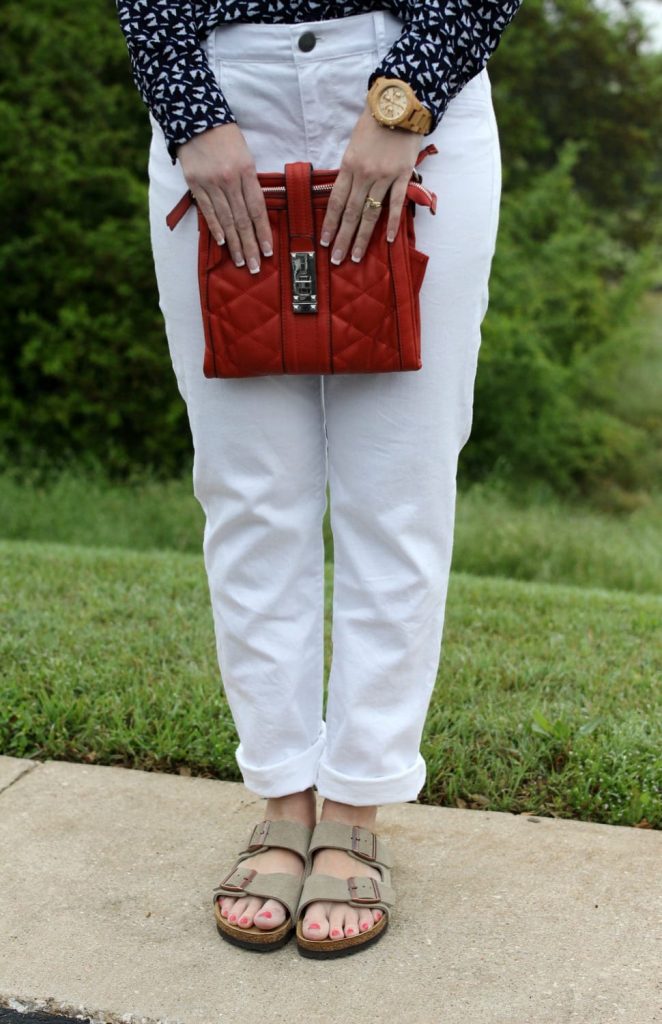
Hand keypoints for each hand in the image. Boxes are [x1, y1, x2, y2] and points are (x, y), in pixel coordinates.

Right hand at [177, 124, 273, 273]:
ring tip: (240, 261)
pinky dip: (215, 228)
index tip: (267, 251)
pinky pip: (207, 210)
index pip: (257, 208)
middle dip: (249, 245)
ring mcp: (210, 183)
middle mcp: (229, 179)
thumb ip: (250, 182)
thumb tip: (255, 213)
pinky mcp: (194, 183)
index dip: (263, 232)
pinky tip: (223, 243)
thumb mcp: (245, 155)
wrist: (195, 118)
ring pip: (225, 219)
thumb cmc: (226, 138)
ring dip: (234, 243)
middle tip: (254, 266)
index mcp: (246, 171)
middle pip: (242, 219)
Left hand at [320, 104, 422, 263]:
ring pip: (370, 213)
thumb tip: (345, 194)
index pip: (336, 201)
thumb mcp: (353, 144)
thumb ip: (349, 170)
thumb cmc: (374, 122)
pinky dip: (391, 223)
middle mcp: (364, 174)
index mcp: (348, 166)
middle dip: (342, 238)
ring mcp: (384, 176)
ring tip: (355, 256)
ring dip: (362, 238)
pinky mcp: (402, 175)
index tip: (324, 242)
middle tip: (336, 259)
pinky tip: (387, 240)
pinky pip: (395, 204)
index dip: (329, 224)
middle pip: (351, 213)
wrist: (400, 104)